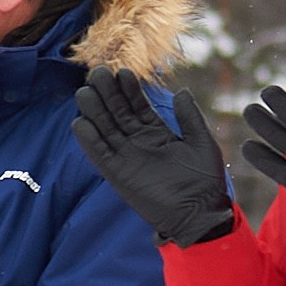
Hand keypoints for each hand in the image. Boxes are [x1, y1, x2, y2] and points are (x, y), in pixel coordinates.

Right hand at [71, 68, 235, 246]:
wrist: (199, 214)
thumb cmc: (205, 181)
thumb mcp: (201, 143)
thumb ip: (190, 118)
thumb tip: (182, 91)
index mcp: (158, 133)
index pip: (138, 106)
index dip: (130, 89)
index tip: (123, 71)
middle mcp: (138, 142)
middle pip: (117, 113)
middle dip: (108, 93)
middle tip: (98, 72)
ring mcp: (126, 157)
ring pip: (105, 130)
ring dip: (94, 111)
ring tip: (85, 91)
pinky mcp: (118, 174)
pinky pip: (100, 155)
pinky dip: (89, 141)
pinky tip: (79, 123)